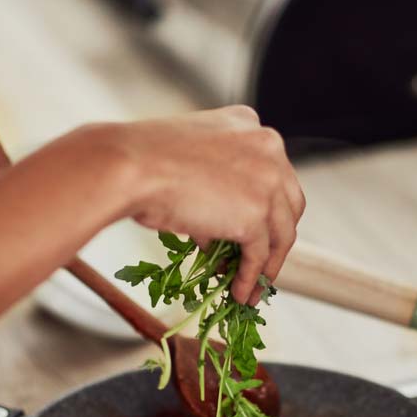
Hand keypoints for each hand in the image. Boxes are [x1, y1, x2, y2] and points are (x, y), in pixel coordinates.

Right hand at [97, 106, 304, 302]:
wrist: (127, 166)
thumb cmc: (141, 161)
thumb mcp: (188, 163)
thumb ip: (213, 187)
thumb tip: (216, 234)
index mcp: (249, 123)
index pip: (272, 172)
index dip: (266, 207)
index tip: (256, 231)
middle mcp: (267, 146)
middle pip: (288, 203)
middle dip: (274, 237)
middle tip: (258, 262)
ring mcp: (267, 179)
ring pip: (281, 232)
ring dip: (267, 264)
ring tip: (251, 287)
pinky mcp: (257, 212)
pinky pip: (260, 254)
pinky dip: (251, 277)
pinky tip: (241, 292)